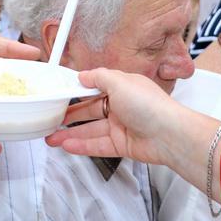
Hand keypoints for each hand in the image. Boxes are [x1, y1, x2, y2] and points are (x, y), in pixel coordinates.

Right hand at [45, 68, 183, 164]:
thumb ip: (98, 77)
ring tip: (51, 137)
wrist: (170, 134)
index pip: (94, 89)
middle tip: (51, 118)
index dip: (77, 92)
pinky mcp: (122, 145)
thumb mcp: (120, 81)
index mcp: (122, 88)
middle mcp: (121, 107)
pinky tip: (67, 145)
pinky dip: (82, 145)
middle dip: (70, 115)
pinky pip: (97, 145)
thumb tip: (83, 75)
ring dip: (71, 134)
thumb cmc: (150, 105)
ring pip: (90, 130)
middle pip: (90, 111)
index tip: (59, 95)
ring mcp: (121, 127)